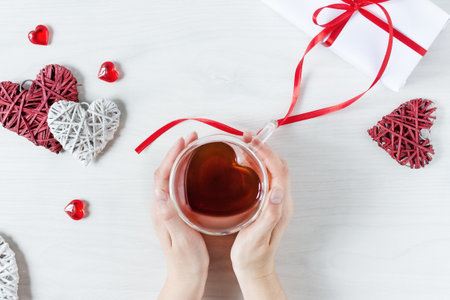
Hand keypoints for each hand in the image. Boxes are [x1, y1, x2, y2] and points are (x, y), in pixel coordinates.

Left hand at [151, 132, 208, 299]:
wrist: (187, 275)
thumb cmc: (186, 260)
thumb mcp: (181, 238)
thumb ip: (170, 216)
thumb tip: (159, 191)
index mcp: (162, 210)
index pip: (163, 175)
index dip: (172, 156)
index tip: (184, 141)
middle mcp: (162, 206)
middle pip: (165, 172)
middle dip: (176, 152)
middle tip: (191, 138)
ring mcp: (168, 209)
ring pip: (171, 177)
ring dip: (179, 159)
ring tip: (192, 147)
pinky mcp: (176, 212)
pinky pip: (177, 185)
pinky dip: (184, 171)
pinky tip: (195, 170)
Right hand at [231, 131, 292, 299]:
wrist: (254, 267)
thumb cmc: (253, 255)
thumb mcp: (258, 237)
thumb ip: (270, 215)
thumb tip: (279, 191)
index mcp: (281, 206)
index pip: (279, 171)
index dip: (267, 153)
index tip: (252, 142)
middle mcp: (281, 200)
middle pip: (277, 166)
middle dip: (264, 148)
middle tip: (246, 137)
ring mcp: (275, 201)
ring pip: (271, 169)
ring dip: (260, 154)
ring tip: (244, 144)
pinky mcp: (267, 202)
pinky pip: (264, 177)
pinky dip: (255, 164)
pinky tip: (243, 163)